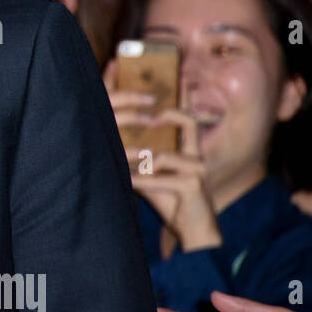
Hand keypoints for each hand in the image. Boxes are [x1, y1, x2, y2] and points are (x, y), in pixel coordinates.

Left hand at [103, 61, 222, 253]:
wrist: (194, 231)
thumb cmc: (172, 200)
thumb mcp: (153, 175)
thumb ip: (140, 159)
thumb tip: (114, 143)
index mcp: (187, 149)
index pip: (185, 117)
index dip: (179, 97)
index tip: (168, 79)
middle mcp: (196, 155)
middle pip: (188, 122)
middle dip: (168, 113)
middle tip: (147, 113)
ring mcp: (197, 170)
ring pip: (164, 155)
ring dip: (139, 158)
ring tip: (121, 159)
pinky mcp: (193, 187)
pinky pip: (162, 179)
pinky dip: (142, 181)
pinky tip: (128, 182)